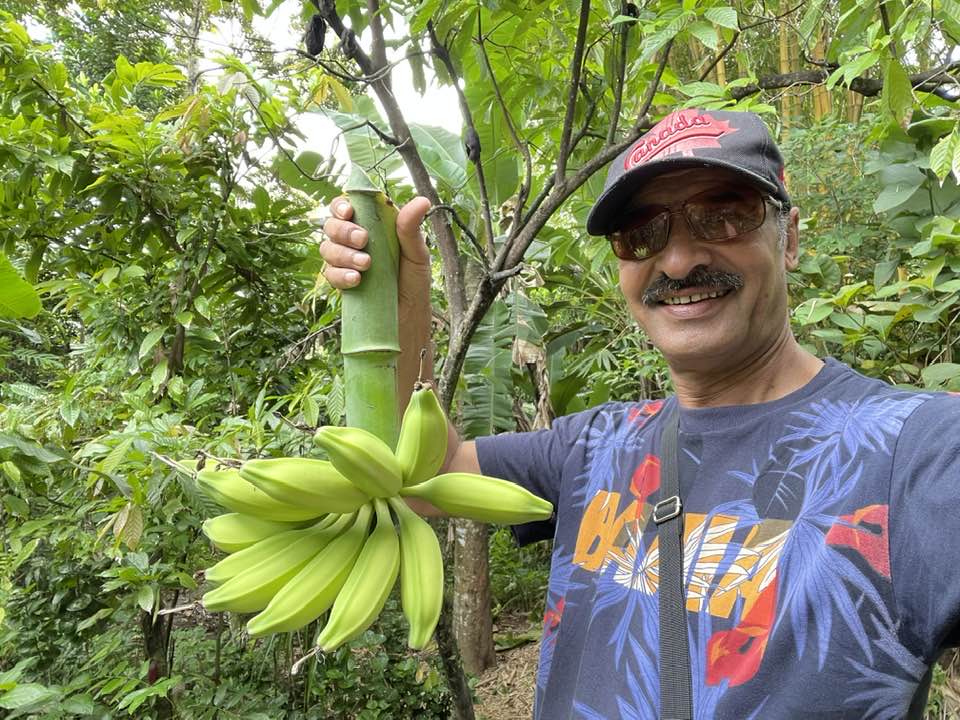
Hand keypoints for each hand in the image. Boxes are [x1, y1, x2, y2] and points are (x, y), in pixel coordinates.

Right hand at [320, 195, 433, 392]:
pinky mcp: (341, 283)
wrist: (408, 320)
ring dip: (342, 253)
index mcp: (373, 228)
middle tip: (364, 240)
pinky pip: (329, 274)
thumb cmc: (414, 284)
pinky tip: (356, 281)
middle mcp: (355, 242)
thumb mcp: (416, 254)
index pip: (348, 207)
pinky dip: (340, 275)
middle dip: (343, 230)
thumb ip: (410, 228)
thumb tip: (421, 200)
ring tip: (366, 265)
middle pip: (332, 225)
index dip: (342, 205)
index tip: (350, 210)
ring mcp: (345, 263)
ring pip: (327, 247)